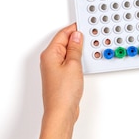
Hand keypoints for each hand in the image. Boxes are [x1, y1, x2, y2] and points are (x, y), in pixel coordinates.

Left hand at [38, 23, 83, 138]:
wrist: (61, 113)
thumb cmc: (63, 93)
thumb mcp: (73, 65)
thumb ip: (75, 48)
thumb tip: (76, 36)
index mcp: (50, 54)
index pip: (62, 34)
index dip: (74, 29)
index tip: (84, 26)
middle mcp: (49, 60)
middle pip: (63, 42)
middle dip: (76, 38)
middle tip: (88, 36)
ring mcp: (54, 69)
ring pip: (66, 52)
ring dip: (77, 50)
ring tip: (87, 48)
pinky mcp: (60, 77)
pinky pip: (68, 62)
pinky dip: (76, 60)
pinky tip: (82, 61)